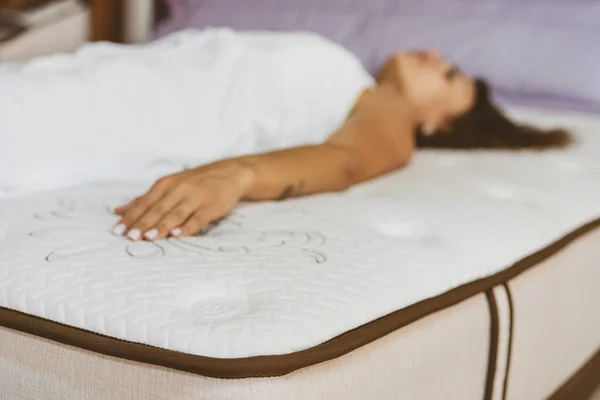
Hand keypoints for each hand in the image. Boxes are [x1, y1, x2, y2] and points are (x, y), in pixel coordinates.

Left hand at [113, 161, 253, 240]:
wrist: (229, 173)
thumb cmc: (195, 182)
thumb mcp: (169, 185)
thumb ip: (145, 199)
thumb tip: (119, 211)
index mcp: (166, 184)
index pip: (144, 202)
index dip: (131, 216)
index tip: (118, 230)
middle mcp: (179, 189)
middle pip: (158, 209)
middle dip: (143, 223)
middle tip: (130, 237)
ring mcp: (196, 198)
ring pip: (175, 214)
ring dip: (161, 227)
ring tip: (149, 238)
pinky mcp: (211, 207)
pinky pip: (197, 219)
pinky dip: (187, 227)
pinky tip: (178, 235)